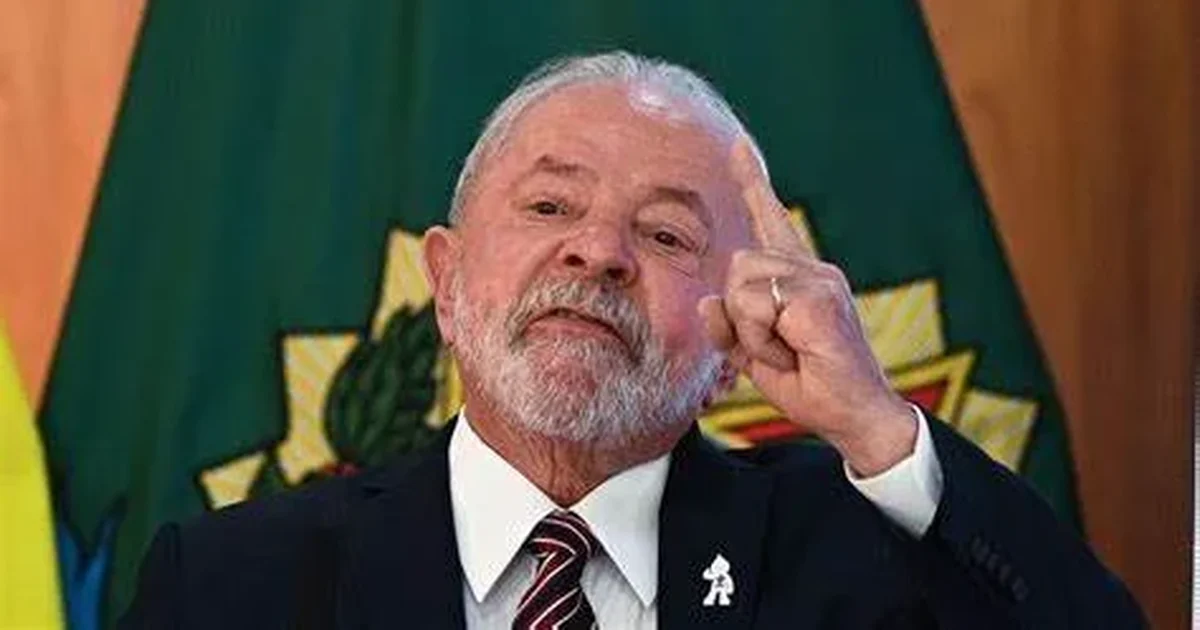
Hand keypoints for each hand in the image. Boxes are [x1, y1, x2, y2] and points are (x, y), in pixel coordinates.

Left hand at [698, 139, 915, 475]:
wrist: (855, 417)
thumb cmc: (810, 385)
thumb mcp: (754, 356)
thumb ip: (728, 326)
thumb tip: (706, 301)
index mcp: (799, 277)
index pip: (771, 220)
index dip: (753, 182)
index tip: (737, 146)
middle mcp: (812, 269)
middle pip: (736, 265)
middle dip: (739, 316)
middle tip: (777, 349)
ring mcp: (819, 280)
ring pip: (740, 287)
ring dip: (751, 332)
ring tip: (787, 352)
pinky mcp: (819, 298)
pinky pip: (755, 308)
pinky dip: (762, 341)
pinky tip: (794, 354)